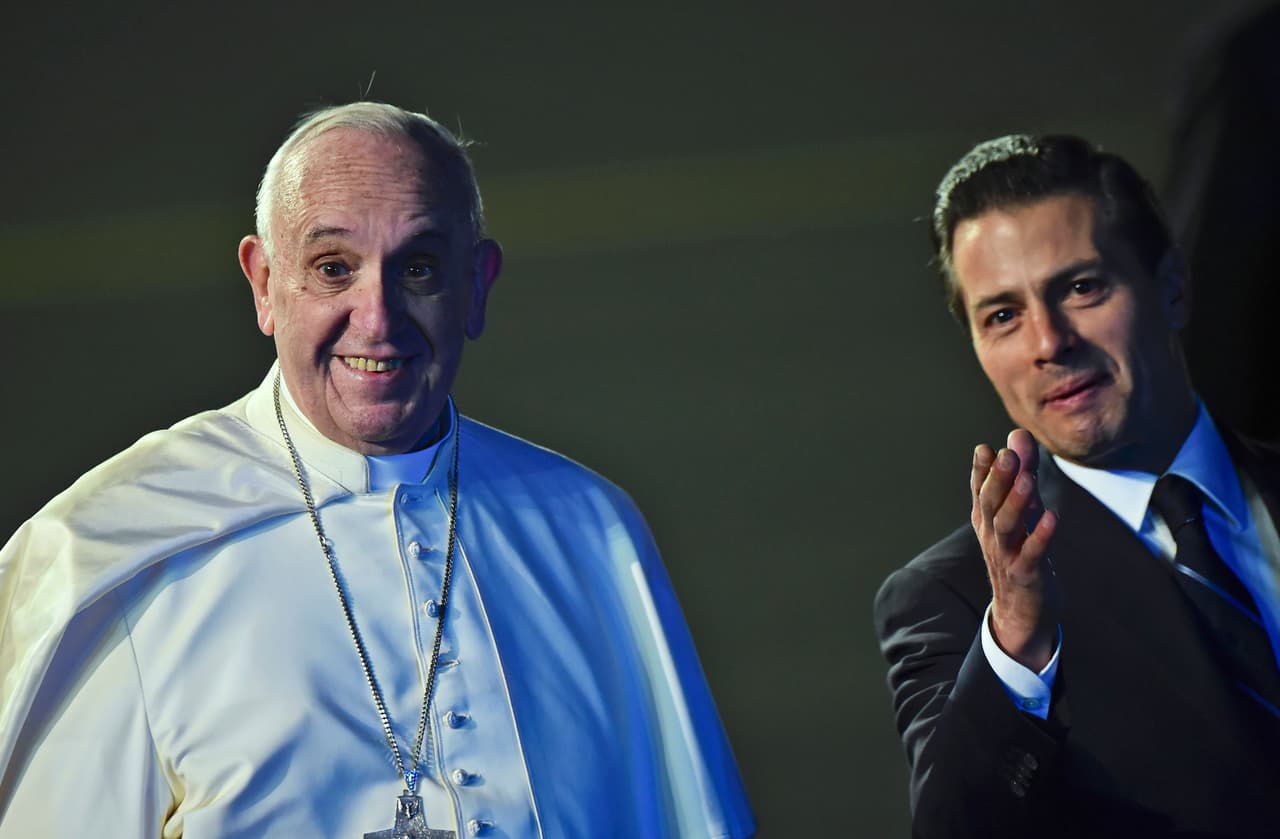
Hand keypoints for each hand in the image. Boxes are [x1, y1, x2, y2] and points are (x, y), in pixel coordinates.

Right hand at [971, 429, 1059, 670]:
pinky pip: (1031, 554)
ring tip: (1029, 480)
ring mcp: (1006, 556)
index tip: (985, 448)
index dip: (981, 470)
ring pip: (1006, 526)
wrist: (1021, 611)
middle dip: (998, 479)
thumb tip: (1017, 434)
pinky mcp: (1026, 574)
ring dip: (1016, 502)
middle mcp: (991, 535)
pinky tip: (1051, 518)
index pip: (980, 490)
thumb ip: (1021, 473)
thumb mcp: (1021, 511)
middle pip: (989, 504)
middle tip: (1008, 455)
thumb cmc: (1021, 553)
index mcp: (986, 520)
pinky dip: (1040, 536)